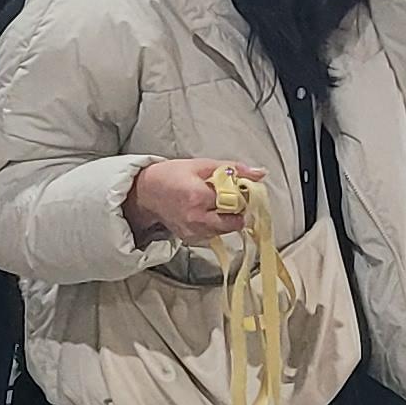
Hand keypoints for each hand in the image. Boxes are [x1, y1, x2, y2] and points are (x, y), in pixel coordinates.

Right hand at [127, 156, 260, 245]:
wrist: (146, 193)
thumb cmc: (171, 175)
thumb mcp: (202, 165)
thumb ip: (233, 169)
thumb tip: (260, 173)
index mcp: (199, 197)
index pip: (235, 203)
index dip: (242, 196)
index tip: (240, 190)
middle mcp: (196, 218)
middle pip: (234, 223)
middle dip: (237, 211)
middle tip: (233, 199)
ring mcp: (193, 231)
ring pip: (225, 231)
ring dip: (227, 219)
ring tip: (217, 204)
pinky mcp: (190, 239)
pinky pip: (213, 235)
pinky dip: (216, 225)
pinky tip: (208, 212)